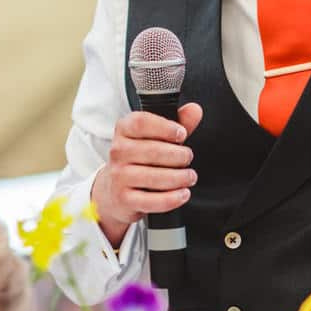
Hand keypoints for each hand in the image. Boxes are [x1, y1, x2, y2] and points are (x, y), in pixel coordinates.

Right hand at [92, 104, 202, 242]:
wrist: (115, 190)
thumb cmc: (140, 158)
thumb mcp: (156, 136)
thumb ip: (178, 122)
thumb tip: (195, 110)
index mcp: (124, 130)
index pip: (140, 122)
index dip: (164, 127)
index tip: (181, 134)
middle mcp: (118, 151)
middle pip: (152, 150)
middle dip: (178, 155)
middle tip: (188, 158)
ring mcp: (119, 176)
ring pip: (155, 177)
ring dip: (179, 178)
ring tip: (189, 176)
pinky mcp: (124, 199)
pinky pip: (152, 201)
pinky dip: (172, 198)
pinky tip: (182, 193)